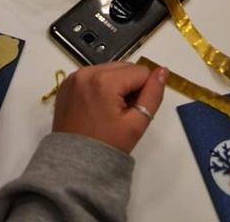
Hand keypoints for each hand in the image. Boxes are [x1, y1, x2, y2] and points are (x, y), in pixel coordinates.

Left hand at [53, 62, 167, 153]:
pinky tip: (97, 106)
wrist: (75, 163)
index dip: (142, 92)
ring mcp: (75, 76)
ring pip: (109, 69)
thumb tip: (162, 71)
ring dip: (115, 84)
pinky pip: (93, 74)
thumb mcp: (136, 124)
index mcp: (105, 81)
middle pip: (124, 67)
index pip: (141, 72)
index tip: (132, 111)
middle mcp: (87, 72)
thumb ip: (153, 94)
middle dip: (128, 86)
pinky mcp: (67, 82)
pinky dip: (99, 85)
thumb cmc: (107, 145)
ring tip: (108, 110)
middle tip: (121, 112)